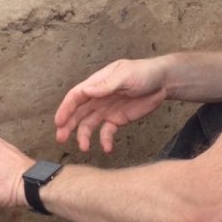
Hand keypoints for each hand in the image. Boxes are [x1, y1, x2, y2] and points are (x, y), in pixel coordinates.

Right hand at [54, 58, 168, 152]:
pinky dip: (104, 140)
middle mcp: (98, 97)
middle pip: (78, 112)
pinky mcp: (117, 119)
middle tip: (60, 139)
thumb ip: (106, 85)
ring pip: (89, 124)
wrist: (163, 82)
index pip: (76, 96)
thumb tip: (86, 91)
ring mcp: (107, 109)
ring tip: (83, 148)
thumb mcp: (125, 76)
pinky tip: (106, 148)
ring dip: (83, 136)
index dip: (65, 108)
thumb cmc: (144, 73)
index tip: (59, 122)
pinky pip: (106, 132)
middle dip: (68, 125)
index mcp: (98, 83)